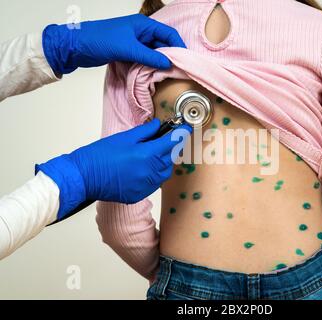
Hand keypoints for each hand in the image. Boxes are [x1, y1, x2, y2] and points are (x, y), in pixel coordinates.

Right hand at [36, 119, 191, 218]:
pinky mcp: (139, 194)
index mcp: (146, 155)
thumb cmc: (99, 156)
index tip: (187, 129)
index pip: (171, 143)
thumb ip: (145, 132)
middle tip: (166, 141)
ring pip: (164, 173)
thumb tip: (158, 126)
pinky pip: (154, 184)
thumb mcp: (123, 138)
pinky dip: (154, 175)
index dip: (181, 134)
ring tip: (153, 155)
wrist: (83, 177)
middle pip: (170, 158)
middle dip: (170, 149)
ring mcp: (145, 185)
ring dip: (164, 163)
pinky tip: (144, 169)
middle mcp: (149, 172)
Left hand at [42, 14, 185, 73]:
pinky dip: (149, 66)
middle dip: (170, 56)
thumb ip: (149, 56)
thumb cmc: (99, 40)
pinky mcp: (127, 52)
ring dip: (159, 63)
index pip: (168, 34)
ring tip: (167, 75)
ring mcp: (134, 42)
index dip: (178, 46)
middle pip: (162, 44)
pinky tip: (152, 75)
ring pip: (153, 53)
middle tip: (177, 70)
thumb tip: (168, 63)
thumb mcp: (127, 48)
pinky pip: (144, 59)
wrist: (75, 47)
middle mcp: (140, 32)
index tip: (185, 60)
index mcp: (143, 25)